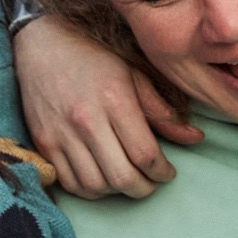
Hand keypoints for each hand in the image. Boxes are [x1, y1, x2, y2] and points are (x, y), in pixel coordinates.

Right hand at [14, 16, 202, 198]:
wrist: (42, 44)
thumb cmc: (93, 57)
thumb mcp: (134, 74)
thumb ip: (162, 111)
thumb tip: (196, 138)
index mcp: (115, 101)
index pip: (145, 155)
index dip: (162, 172)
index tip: (168, 173)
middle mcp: (87, 121)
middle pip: (122, 177)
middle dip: (144, 188)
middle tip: (151, 182)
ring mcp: (61, 134)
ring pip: (96, 185)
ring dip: (117, 192)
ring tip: (128, 180)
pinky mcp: (43, 143)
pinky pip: (69, 183)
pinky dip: (90, 190)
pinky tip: (102, 179)